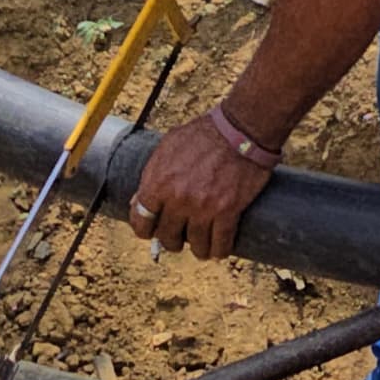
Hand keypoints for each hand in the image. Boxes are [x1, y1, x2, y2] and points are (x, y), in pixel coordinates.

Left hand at [126, 110, 272, 259]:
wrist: (240, 129)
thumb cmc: (204, 133)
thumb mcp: (168, 147)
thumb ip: (152, 174)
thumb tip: (138, 201)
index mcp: (159, 182)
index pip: (141, 221)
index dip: (145, 230)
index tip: (151, 232)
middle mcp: (178, 199)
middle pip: (168, 237)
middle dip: (172, 241)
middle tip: (179, 238)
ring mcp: (204, 208)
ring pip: (196, 246)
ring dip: (199, 249)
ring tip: (202, 248)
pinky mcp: (228, 211)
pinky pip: (221, 243)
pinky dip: (220, 250)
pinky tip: (219, 249)